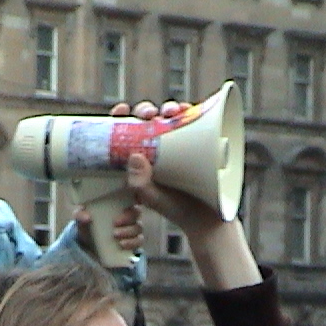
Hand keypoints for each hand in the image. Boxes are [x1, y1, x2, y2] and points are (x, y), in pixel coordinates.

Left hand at [72, 204, 143, 254]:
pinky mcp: (133, 243)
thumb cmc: (87, 225)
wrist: (87, 245)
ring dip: (129, 231)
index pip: (131, 200)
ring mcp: (132, 230)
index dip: (129, 203)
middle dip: (128, 218)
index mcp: (119, 206)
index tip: (120, 209)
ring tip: (115, 235)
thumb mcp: (81, 219)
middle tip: (115, 223)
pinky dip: (132, 243)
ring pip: (138, 228)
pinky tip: (122, 244)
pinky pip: (139, 242)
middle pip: (137, 214)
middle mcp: (129, 217)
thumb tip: (87, 216)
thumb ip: (80, 215)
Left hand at [112, 100, 260, 290]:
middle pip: (147, 120)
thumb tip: (134, 155)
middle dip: (146, 111)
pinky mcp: (196, 143)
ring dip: (168, 108)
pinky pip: (192, 123)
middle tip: (148, 114)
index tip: (121, 109)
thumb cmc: (174, 208)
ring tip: (171, 112)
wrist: (205, 217)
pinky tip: (187, 109)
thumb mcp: (151, 198)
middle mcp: (156, 148)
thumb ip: (140, 183)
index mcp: (139, 157)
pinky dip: (189, 112)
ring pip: (168, 118)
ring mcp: (176, 145)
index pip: (125, 132)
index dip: (121, 117)